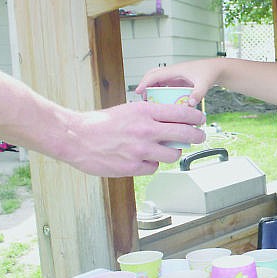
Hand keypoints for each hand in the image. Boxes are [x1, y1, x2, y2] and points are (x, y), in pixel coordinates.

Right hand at [55, 101, 205, 176]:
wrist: (75, 138)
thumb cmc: (99, 123)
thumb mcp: (128, 110)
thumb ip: (149, 115)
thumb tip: (170, 118)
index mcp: (144, 112)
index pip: (181, 112)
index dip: (196, 116)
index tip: (201, 119)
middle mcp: (146, 130)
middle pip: (185, 135)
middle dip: (197, 136)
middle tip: (199, 136)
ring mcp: (140, 150)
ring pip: (173, 155)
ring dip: (173, 153)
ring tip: (168, 150)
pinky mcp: (133, 167)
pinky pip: (154, 168)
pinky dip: (152, 164)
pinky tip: (144, 159)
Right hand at [136, 60, 220, 107]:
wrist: (217, 70)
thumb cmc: (210, 73)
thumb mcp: (204, 83)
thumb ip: (198, 93)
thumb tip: (190, 104)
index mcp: (176, 70)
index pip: (155, 75)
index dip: (145, 83)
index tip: (138, 92)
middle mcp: (173, 72)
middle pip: (152, 76)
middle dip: (145, 86)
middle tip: (142, 99)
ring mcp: (175, 77)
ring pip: (157, 81)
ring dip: (152, 90)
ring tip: (150, 103)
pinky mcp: (178, 81)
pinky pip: (164, 86)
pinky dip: (160, 92)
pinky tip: (161, 104)